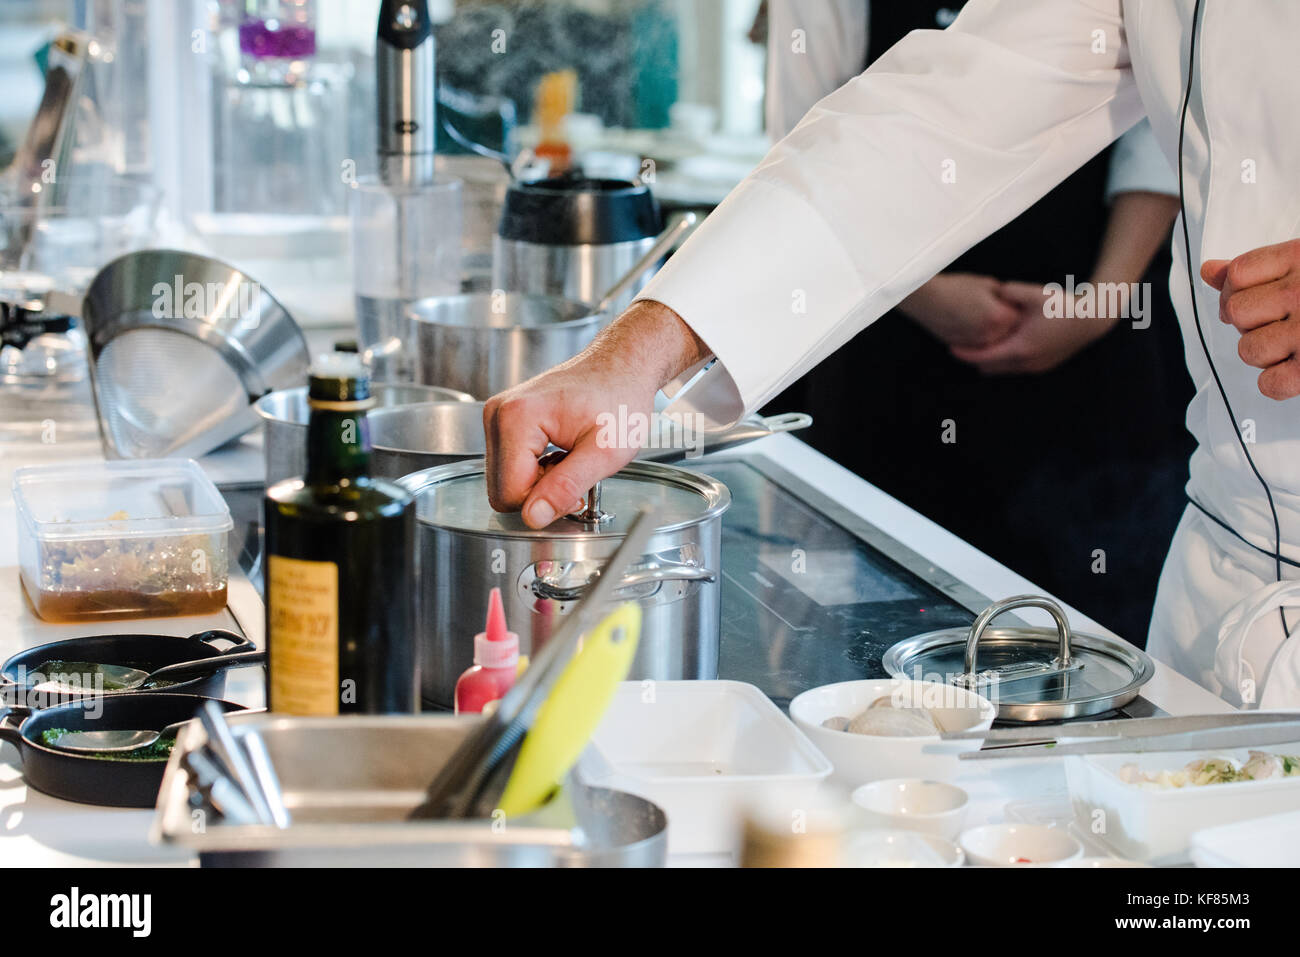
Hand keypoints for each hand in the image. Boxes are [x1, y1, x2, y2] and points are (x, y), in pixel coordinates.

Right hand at [483, 300, 708, 527]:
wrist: (622, 366)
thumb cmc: (620, 397)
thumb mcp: (605, 451)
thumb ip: (567, 485)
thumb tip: (534, 516)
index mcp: (517, 418)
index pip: (510, 493)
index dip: (546, 503)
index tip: (576, 490)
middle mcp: (499, 414)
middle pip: (502, 490)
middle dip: (541, 493)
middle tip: (576, 473)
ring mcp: (498, 416)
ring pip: (505, 481)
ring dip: (540, 482)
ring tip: (570, 460)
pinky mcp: (504, 422)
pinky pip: (509, 467)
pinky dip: (536, 470)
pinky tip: (560, 454)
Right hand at [896, 272, 1020, 348]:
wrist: (926, 299)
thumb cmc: (955, 288)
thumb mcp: (986, 284)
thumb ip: (1006, 296)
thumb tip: (1014, 303)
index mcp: (999, 317)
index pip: (1019, 317)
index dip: (1015, 308)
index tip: (1011, 303)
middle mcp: (990, 335)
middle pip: (1009, 332)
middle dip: (1006, 322)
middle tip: (995, 309)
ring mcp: (975, 344)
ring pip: (994, 341)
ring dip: (993, 331)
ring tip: (980, 315)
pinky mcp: (963, 348)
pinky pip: (979, 345)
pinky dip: (979, 337)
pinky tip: (970, 323)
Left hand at [949, 281, 1117, 373]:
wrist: (1092, 320)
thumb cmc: (1064, 306)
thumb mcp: (1036, 294)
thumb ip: (1011, 292)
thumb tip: (994, 291)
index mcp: (1020, 348)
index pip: (983, 357)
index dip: (964, 354)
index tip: (950, 347)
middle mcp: (1026, 363)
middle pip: (988, 368)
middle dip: (974, 358)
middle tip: (961, 345)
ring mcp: (1035, 367)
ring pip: (1001, 370)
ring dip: (989, 361)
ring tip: (979, 345)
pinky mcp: (1042, 366)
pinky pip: (1014, 368)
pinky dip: (1003, 360)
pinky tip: (1001, 345)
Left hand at [1203, 239, 1299, 399]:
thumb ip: (1258, 268)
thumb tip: (1208, 270)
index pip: (1237, 275)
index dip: (1233, 291)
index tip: (1252, 298)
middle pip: (1236, 312)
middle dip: (1250, 322)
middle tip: (1280, 322)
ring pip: (1249, 349)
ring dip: (1265, 353)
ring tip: (1293, 344)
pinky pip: (1270, 384)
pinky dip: (1278, 383)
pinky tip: (1295, 368)